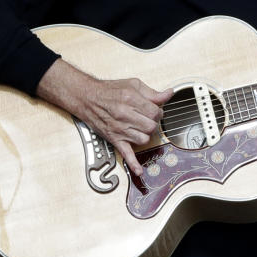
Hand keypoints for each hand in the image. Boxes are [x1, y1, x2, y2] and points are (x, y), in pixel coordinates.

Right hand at [36, 59, 173, 175]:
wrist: (88, 98)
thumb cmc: (110, 91)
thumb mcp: (133, 85)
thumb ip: (152, 92)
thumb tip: (168, 94)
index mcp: (131, 100)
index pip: (155, 112)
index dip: (158, 112)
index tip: (155, 111)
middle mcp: (124, 115)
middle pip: (151, 126)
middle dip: (153, 122)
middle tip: (148, 119)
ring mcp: (119, 129)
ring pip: (144, 139)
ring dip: (146, 134)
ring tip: (141, 128)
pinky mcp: (115, 139)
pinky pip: (125, 154)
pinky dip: (133, 163)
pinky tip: (139, 171)